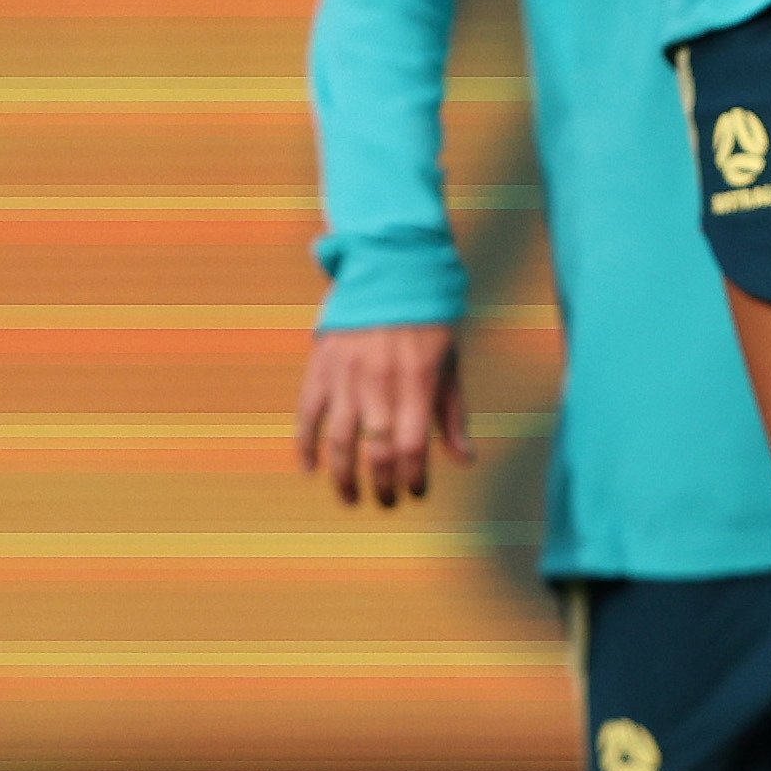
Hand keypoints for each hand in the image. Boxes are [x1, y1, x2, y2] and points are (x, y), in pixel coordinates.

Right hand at [296, 325, 470, 508]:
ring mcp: (346, 375)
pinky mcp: (321, 366)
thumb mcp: (451, 363)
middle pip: (376, 450)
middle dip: (382, 485)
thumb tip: (465, 460)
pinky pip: (308, 414)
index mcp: (417, 382)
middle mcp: (380, 383)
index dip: (414, 476)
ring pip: (340, 441)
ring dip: (344, 476)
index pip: (413, 446)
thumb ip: (453, 414)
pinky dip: (305, 445)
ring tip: (351, 498)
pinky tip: (310, 469)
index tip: (416, 492)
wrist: (391, 269)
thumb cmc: (428, 321)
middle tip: (387, 501)